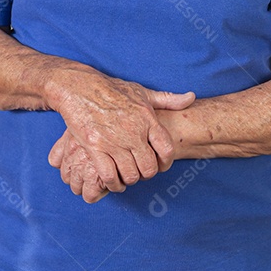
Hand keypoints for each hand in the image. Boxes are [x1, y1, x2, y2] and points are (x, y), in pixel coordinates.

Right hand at [46, 72, 194, 194]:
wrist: (80, 87)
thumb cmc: (112, 89)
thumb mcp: (142, 92)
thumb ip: (168, 99)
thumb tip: (191, 98)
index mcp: (146, 118)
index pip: (166, 149)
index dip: (166, 162)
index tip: (160, 164)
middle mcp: (132, 131)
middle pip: (149, 167)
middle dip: (146, 174)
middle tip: (141, 171)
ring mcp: (113, 141)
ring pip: (130, 175)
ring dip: (130, 180)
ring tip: (127, 176)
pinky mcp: (94, 147)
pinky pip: (109, 175)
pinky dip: (113, 184)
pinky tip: (113, 181)